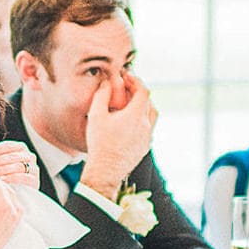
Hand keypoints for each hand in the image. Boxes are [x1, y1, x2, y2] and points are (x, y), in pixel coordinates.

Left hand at [0, 140, 39, 187]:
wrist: (16, 194)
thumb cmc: (5, 176)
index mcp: (21, 149)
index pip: (11, 145)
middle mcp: (30, 157)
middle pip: (14, 156)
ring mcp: (34, 169)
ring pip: (19, 166)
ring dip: (3, 169)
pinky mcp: (35, 181)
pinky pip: (23, 177)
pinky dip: (11, 178)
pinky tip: (2, 179)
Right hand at [80, 71, 155, 201]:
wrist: (106, 170)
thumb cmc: (100, 144)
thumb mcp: (96, 115)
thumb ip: (101, 95)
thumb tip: (106, 82)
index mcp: (136, 115)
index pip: (143, 90)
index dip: (135, 80)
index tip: (126, 77)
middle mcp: (146, 125)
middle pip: (149, 102)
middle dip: (138, 92)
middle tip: (126, 89)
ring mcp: (147, 137)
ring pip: (151, 116)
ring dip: (143, 107)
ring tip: (130, 105)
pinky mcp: (145, 147)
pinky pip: (148, 129)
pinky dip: (142, 120)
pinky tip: (130, 123)